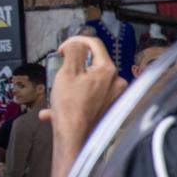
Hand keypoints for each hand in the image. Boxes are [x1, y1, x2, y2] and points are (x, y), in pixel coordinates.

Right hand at [42, 37, 127, 151]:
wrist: (74, 135)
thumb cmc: (71, 107)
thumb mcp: (67, 71)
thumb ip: (74, 51)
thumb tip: (77, 44)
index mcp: (108, 70)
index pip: (94, 44)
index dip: (76, 41)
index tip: (63, 49)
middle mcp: (116, 82)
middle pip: (93, 62)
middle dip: (74, 64)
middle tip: (61, 71)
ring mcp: (114, 94)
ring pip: (90, 80)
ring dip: (73, 83)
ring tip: (60, 92)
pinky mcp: (108, 105)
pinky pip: (90, 94)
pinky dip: (76, 97)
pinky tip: (60, 107)